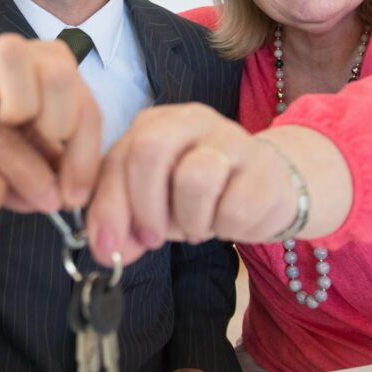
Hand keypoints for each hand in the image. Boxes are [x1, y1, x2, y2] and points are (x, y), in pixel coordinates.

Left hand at [86, 104, 293, 264]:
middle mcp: (191, 120)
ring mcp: (232, 139)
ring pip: (195, 178)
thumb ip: (123, 222)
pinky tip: (227, 222)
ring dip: (189, 220)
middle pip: (151, 149)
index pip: (120, 156)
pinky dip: (225, 228)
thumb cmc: (196, 193)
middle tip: (153, 239)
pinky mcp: (264, 168)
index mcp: (155, 123)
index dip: (110, 205)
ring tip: (196, 228)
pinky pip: (235, 207)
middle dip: (145, 206)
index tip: (109, 246)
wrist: (265, 187)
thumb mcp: (152, 204)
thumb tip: (107, 251)